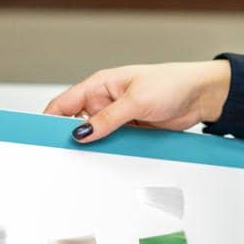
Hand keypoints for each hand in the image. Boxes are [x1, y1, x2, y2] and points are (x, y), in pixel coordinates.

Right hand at [42, 61, 231, 142]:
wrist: (202, 95)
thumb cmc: (173, 83)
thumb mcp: (136, 100)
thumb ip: (108, 118)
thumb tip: (82, 132)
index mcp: (101, 84)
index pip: (65, 102)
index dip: (50, 119)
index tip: (41, 137)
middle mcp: (106, 100)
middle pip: (79, 123)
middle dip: (73, 138)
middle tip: (66, 156)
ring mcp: (119, 117)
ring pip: (98, 136)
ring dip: (96, 147)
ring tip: (89, 161)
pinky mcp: (132, 130)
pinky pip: (115, 143)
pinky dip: (112, 151)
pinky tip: (109, 160)